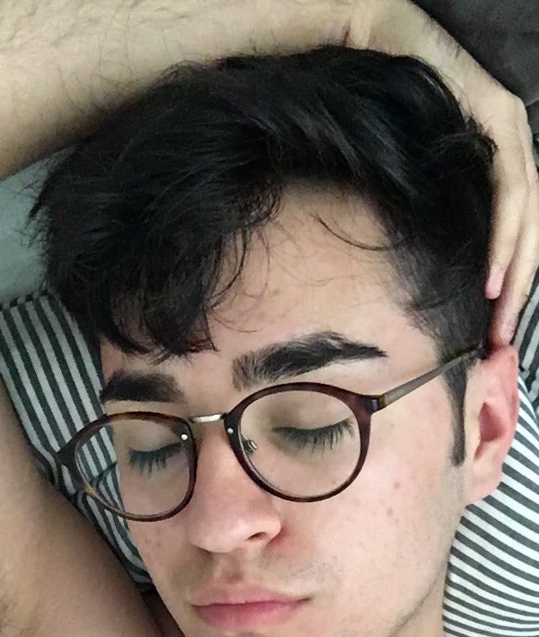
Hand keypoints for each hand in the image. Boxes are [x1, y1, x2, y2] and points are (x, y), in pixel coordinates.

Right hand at [361, 0, 538, 347]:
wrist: (368, 40)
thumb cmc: (377, 110)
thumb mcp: (410, 179)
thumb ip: (430, 211)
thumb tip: (427, 267)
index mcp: (493, 162)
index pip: (516, 234)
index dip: (510, 285)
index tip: (491, 332)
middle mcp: (510, 147)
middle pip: (530, 233)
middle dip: (518, 292)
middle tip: (498, 341)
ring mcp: (509, 131)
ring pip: (529, 217)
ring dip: (517, 273)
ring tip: (497, 315)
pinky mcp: (498, 118)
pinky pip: (511, 190)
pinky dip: (506, 237)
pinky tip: (495, 276)